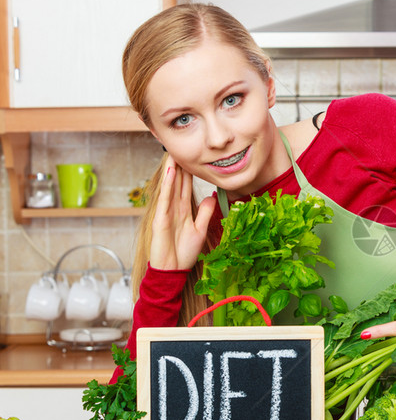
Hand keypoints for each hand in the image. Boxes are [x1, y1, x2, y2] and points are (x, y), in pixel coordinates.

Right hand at [149, 156, 215, 270]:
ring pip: (170, 188)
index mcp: (183, 211)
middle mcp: (173, 209)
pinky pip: (165, 199)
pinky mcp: (160, 220)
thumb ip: (204, 213)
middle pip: (176, 184)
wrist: (173, 271)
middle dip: (178, 167)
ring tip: (172, 154)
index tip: (190, 158)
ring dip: (171, 171)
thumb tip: (211, 197)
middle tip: (179, 148)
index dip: (187, 174)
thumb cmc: (184, 253)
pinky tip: (170, 173)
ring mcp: (166, 213)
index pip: (185, 188)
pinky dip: (167, 185)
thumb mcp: (199, 230)